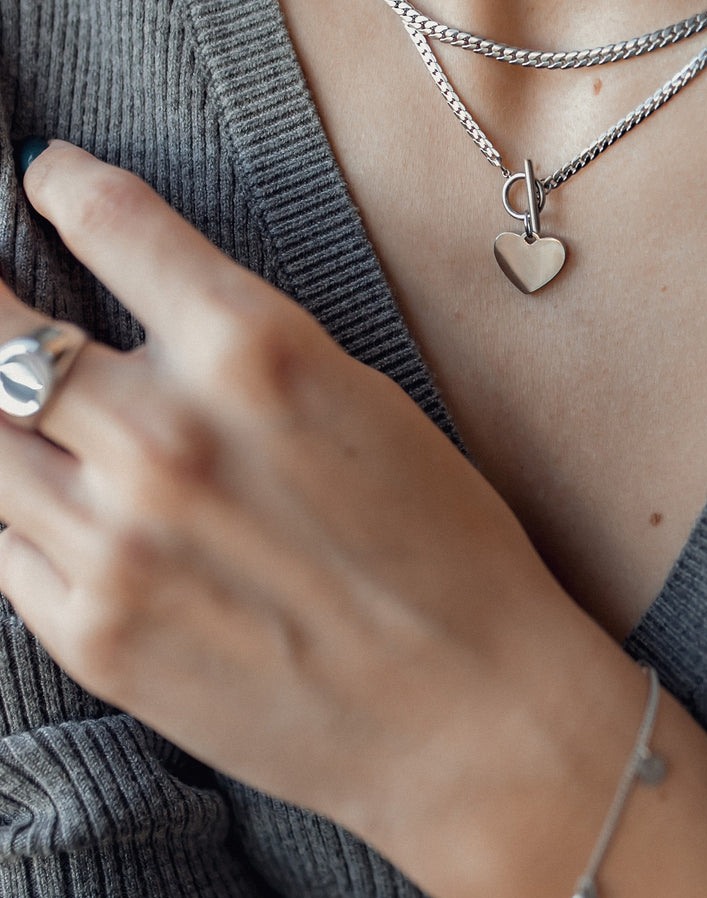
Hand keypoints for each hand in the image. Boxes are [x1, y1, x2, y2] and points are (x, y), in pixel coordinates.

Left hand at [0, 142, 632, 897]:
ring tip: (18, 395)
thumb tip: (151, 310)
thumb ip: (240, 346)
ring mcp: (112, 541)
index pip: (108, 220)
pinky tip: (43, 493)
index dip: (62, 184)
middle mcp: (162, 434)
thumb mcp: (362, 401)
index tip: (49, 181)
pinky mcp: (90, 633)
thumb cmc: (447, 549)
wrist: (469, 715)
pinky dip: (11, 502)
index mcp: (253, 350)